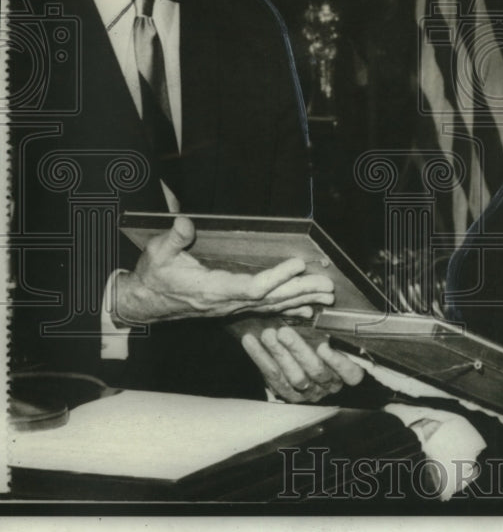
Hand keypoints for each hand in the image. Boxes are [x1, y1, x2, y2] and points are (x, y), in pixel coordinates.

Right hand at [110, 216, 334, 324]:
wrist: (145, 302)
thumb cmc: (154, 275)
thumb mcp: (158, 252)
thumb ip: (174, 238)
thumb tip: (184, 221)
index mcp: (213, 290)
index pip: (252, 287)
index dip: (277, 277)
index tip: (299, 264)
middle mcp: (228, 303)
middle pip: (272, 299)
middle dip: (301, 291)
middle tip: (328, 286)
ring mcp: (233, 308)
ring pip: (274, 306)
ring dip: (302, 300)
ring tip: (328, 296)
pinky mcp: (235, 308)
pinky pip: (267, 310)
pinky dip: (289, 309)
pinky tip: (308, 309)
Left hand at [241, 325, 364, 402]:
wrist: (303, 363)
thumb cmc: (322, 344)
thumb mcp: (331, 338)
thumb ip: (328, 334)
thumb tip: (316, 317)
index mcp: (345, 374)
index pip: (350, 374)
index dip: (337, 362)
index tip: (323, 346)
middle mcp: (328, 386)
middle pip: (316, 372)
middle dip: (299, 351)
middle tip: (284, 332)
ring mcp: (308, 393)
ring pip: (293, 376)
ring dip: (278, 354)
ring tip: (267, 334)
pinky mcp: (287, 395)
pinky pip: (272, 377)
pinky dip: (260, 357)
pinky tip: (249, 340)